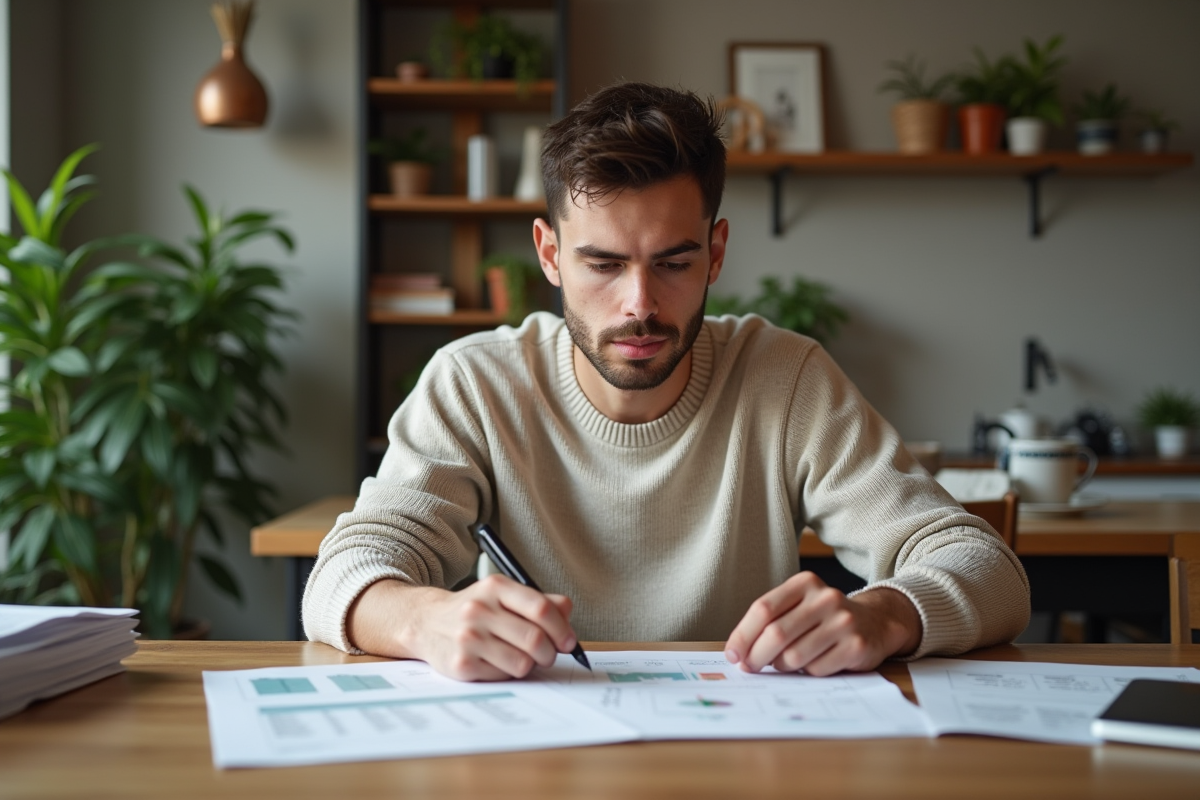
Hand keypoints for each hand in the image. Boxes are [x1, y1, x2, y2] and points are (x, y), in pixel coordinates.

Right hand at [346, 575, 578, 680]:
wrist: (426, 623)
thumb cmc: (475, 611)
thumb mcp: (503, 595)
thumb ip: (539, 601)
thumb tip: (567, 614)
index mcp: (495, 587)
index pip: (541, 608)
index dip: (562, 628)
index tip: (568, 641)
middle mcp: (479, 610)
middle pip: (535, 639)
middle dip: (549, 653)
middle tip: (548, 655)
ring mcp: (468, 638)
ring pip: (522, 663)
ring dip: (529, 665)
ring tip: (521, 658)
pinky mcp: (461, 664)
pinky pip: (502, 676)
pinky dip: (507, 674)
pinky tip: (497, 663)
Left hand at [723, 572, 921, 676]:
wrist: (876, 623)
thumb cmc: (824, 619)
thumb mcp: (799, 606)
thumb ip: (770, 621)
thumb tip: (737, 652)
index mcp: (805, 583)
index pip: (763, 609)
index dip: (743, 635)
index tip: (733, 655)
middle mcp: (825, 598)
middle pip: (776, 634)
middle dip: (756, 656)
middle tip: (749, 668)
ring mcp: (843, 622)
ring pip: (794, 656)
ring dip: (782, 666)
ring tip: (787, 662)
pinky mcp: (856, 646)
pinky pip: (816, 669)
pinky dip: (807, 672)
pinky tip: (814, 663)